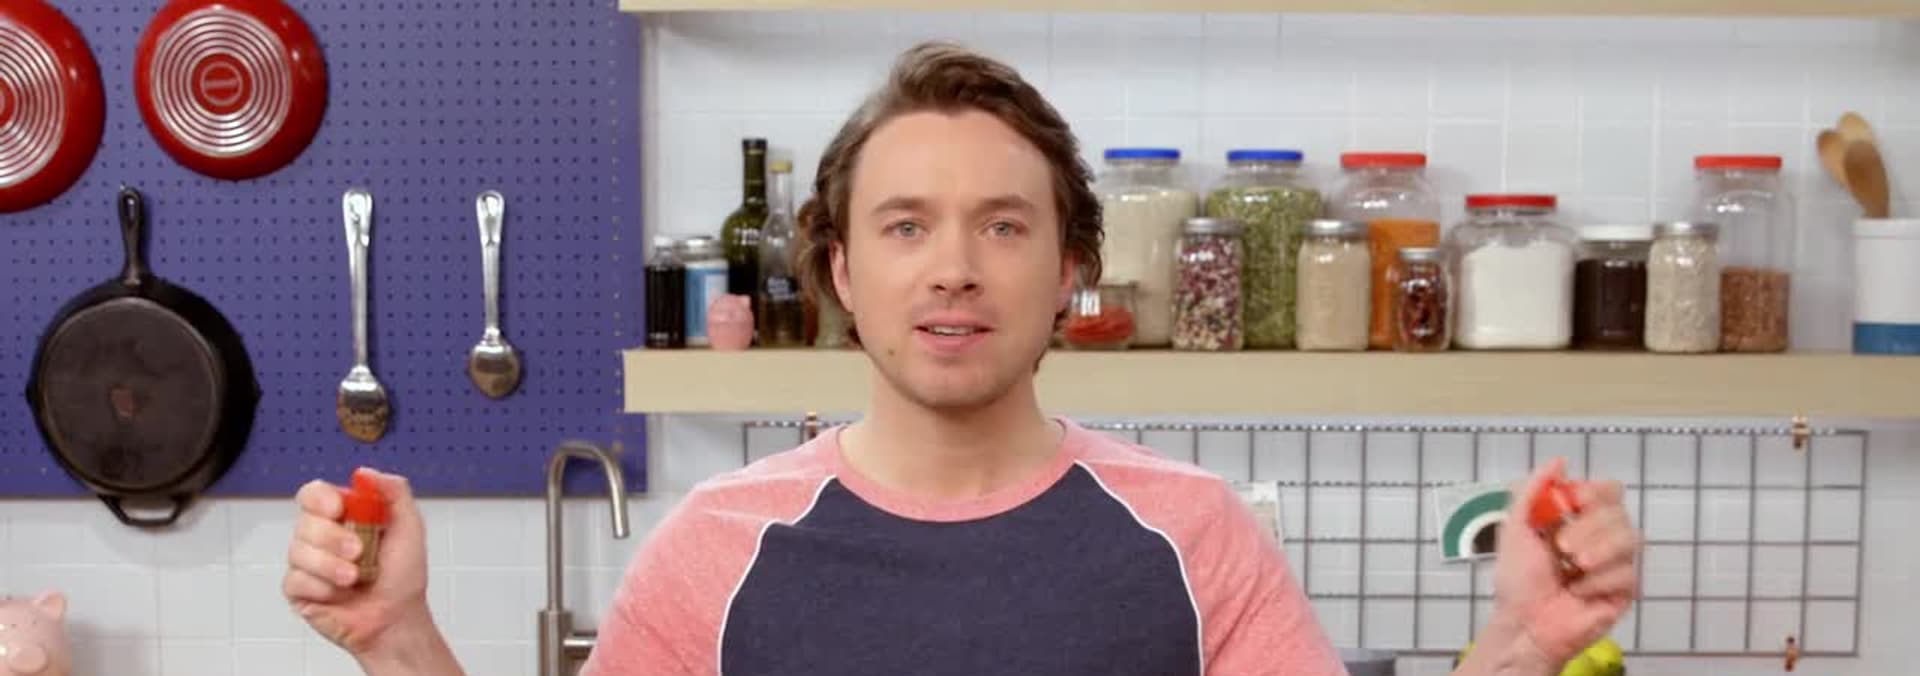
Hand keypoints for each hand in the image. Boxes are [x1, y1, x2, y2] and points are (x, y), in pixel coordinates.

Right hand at [283, 467, 435, 658]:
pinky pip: (294, 580)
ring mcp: (307, 563)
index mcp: (342, 517)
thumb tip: (364, 473)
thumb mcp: (410, 527)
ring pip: (297, 551)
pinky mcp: (298, 590)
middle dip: (333, 539)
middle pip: (304, 522)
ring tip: (356, 579)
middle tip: (359, 553)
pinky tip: (340, 595)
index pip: (313, 494)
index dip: (319, 498)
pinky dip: (321, 587)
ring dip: (330, 566)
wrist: (397, 618)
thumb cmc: (403, 576)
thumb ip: (394, 492)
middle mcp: (320, 537)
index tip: (338, 509)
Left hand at [1491, 458, 1641, 663]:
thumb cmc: (1518, 579)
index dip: (1596, 491)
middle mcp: (1604, 537)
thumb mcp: (1516, 528)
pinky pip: (1628, 573)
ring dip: (1597, 549)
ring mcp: (1617, 563)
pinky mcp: (1626, 591)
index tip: (1574, 500)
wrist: (1524, 623)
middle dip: (1589, 526)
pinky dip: (1597, 581)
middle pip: (1620, 512)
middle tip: (1562, 547)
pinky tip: (1578, 592)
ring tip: (1572, 565)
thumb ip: (1533, 491)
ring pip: (1631, 538)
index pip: (1609, 490)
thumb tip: (1559, 460)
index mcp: (1580, 519)